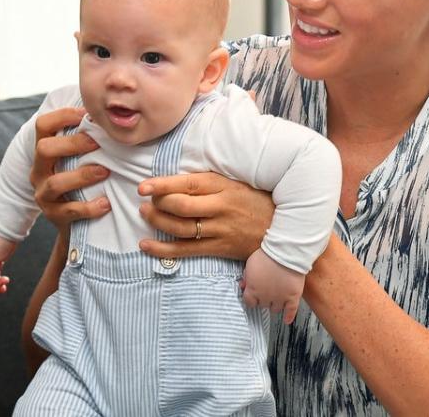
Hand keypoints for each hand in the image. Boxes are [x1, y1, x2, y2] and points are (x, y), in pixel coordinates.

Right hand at [30, 106, 110, 228]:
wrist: (74, 222)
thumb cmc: (80, 181)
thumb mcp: (77, 158)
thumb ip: (86, 138)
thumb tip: (110, 112)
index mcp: (44, 151)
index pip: (43, 125)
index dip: (62, 116)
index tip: (86, 113)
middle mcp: (38, 170)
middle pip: (44, 149)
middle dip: (72, 144)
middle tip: (97, 142)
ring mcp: (43, 194)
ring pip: (55, 182)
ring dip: (82, 175)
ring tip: (105, 172)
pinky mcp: (53, 215)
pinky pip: (69, 211)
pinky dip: (89, 207)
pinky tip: (106, 203)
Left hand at [136, 172, 273, 259]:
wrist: (284, 228)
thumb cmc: (256, 200)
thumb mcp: (235, 182)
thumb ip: (209, 181)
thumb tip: (176, 179)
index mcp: (223, 186)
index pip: (187, 184)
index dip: (162, 185)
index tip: (143, 186)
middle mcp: (221, 207)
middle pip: (181, 207)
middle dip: (157, 204)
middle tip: (145, 201)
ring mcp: (220, 230)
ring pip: (180, 228)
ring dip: (157, 222)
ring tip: (144, 215)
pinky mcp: (220, 248)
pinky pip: (186, 251)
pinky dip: (163, 249)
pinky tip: (146, 245)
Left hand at [242, 249, 304, 323]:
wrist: (285, 252)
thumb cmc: (266, 256)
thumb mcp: (250, 264)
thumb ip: (246, 277)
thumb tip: (243, 286)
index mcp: (253, 290)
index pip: (249, 302)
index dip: (252, 299)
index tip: (254, 297)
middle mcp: (265, 297)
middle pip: (263, 305)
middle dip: (264, 299)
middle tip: (267, 293)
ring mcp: (280, 298)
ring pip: (275, 309)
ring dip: (275, 305)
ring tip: (276, 300)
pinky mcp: (293, 297)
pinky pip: (291, 311)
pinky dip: (289, 317)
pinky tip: (287, 320)